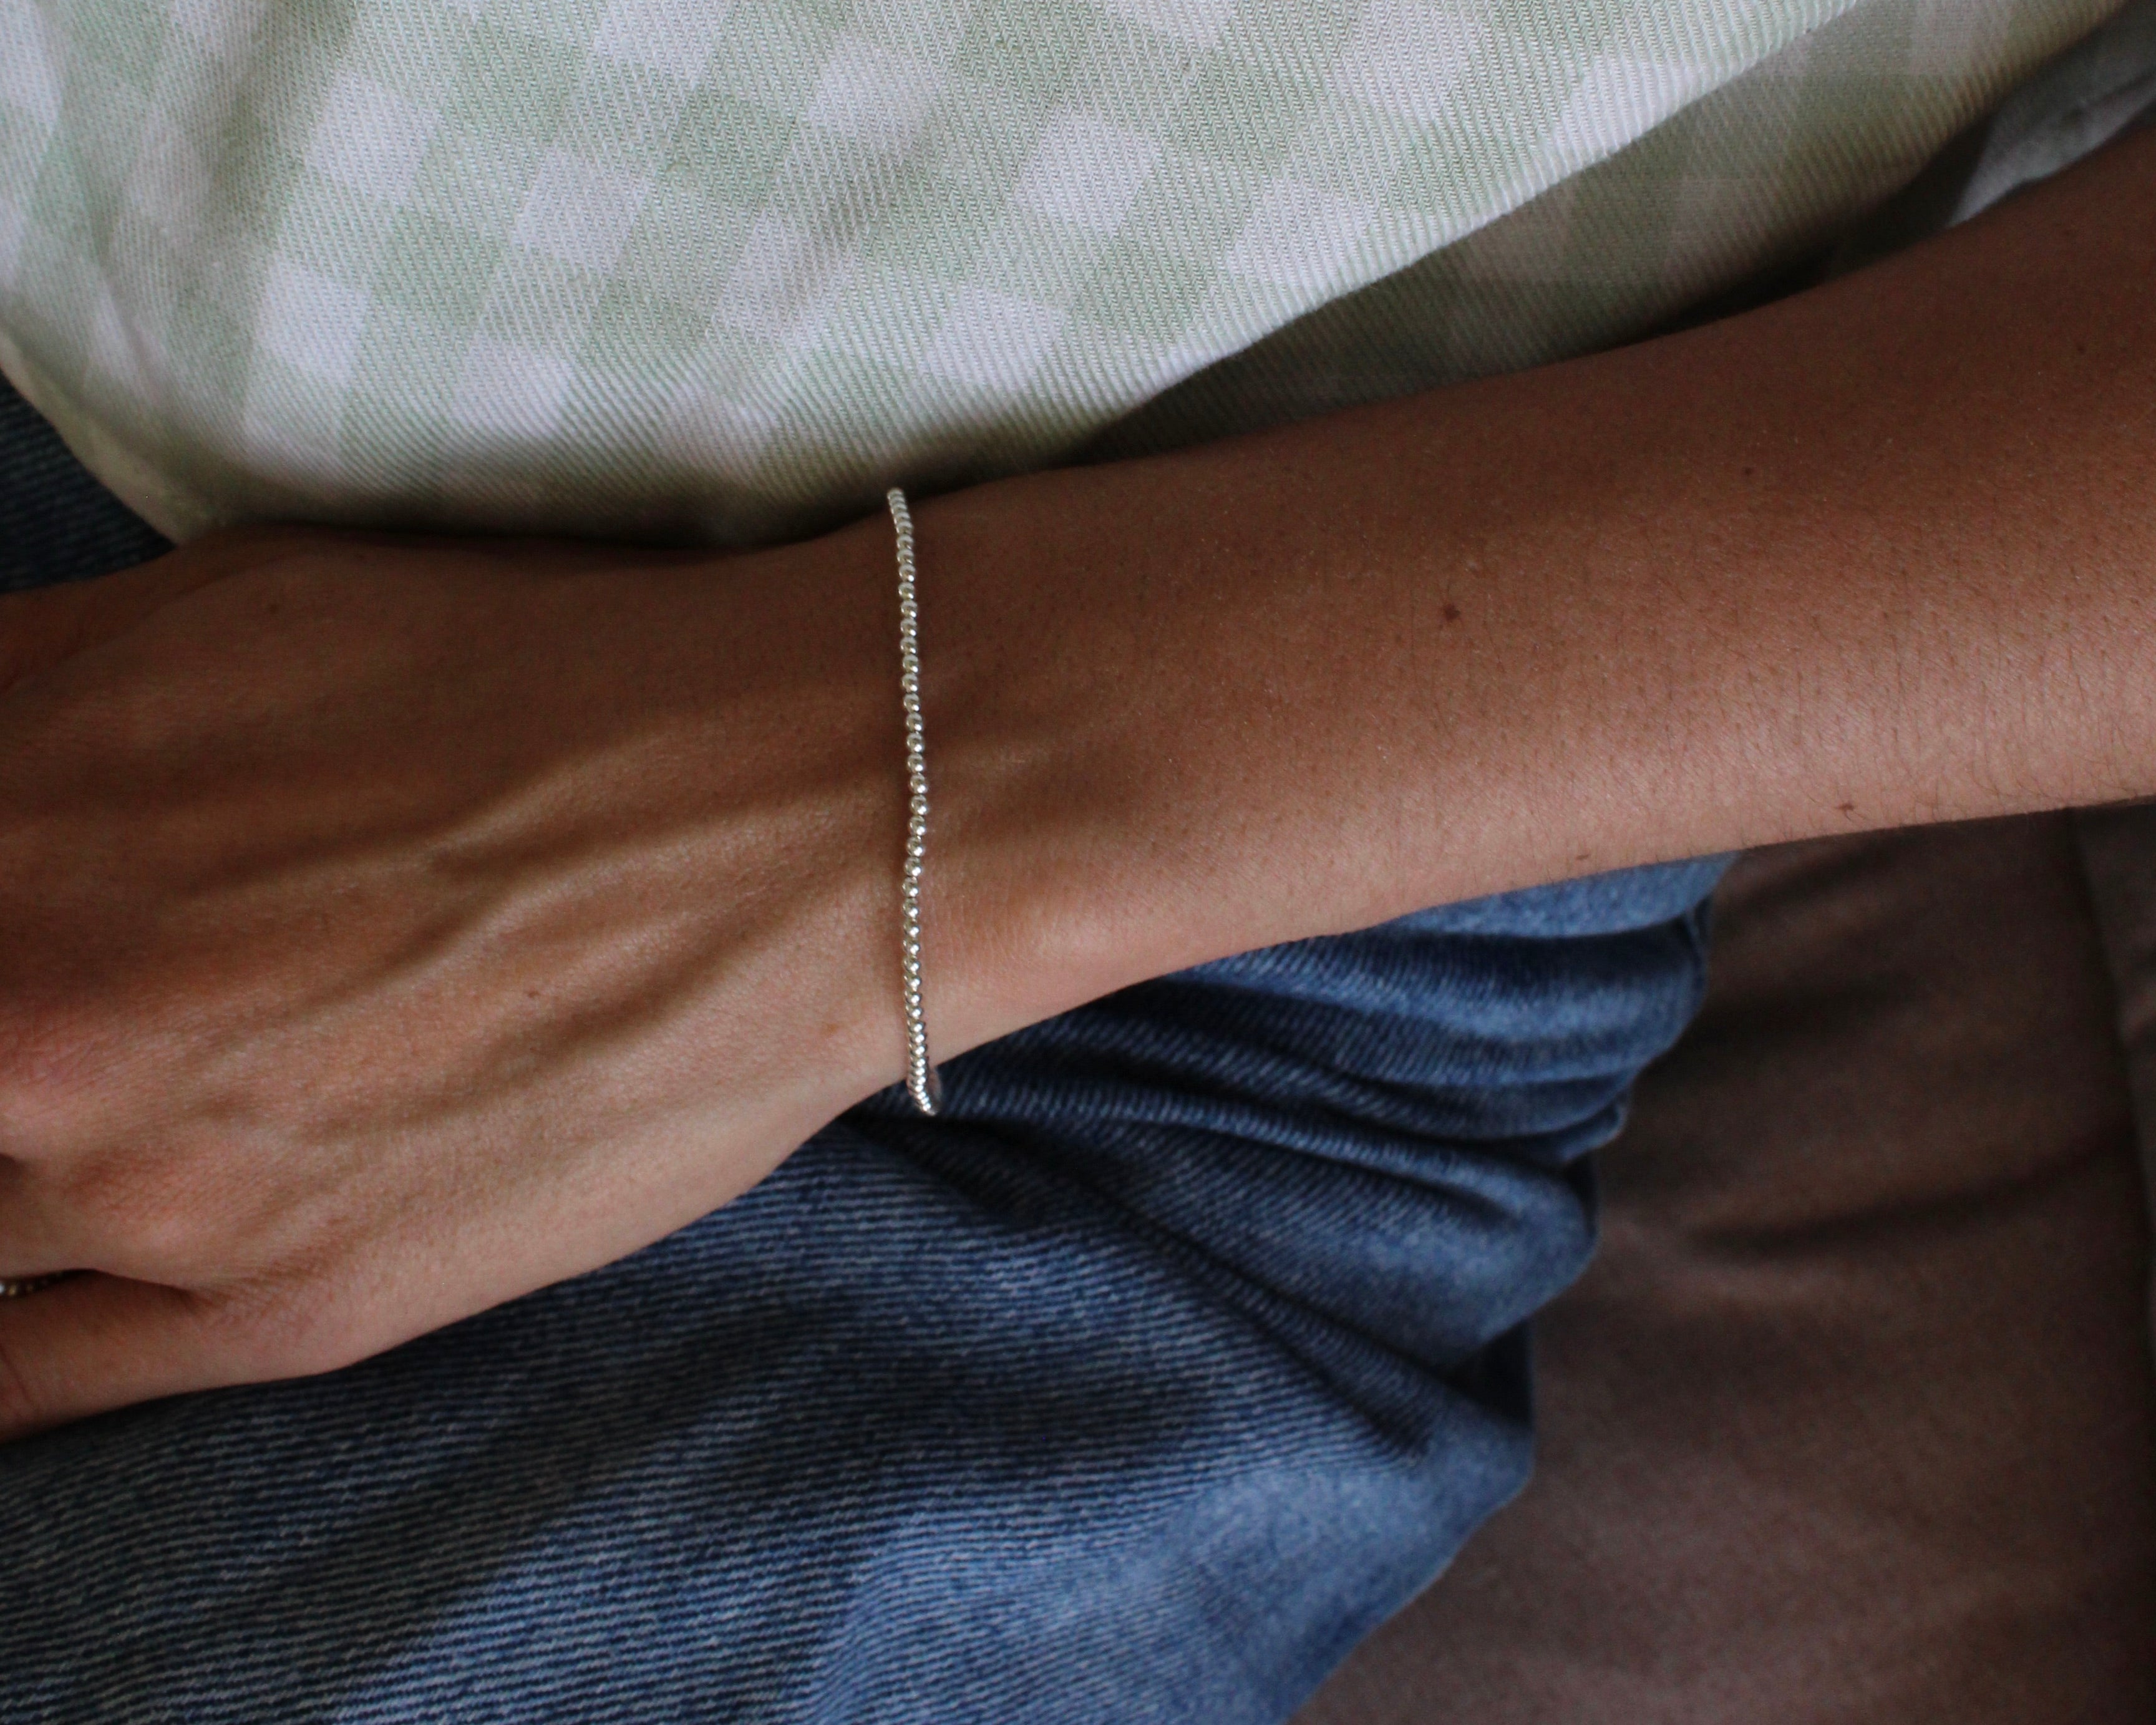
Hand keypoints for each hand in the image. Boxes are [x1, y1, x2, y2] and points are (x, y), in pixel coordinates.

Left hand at [0, 522, 917, 1435]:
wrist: (804, 811)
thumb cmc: (546, 678)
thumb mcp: (219, 608)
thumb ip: (17, 703)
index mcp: (6, 807)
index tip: (19, 944)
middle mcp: (39, 1018)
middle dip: (2, 1044)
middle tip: (85, 1027)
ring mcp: (156, 1191)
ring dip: (6, 1168)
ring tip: (126, 1104)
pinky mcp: (286, 1314)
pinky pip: (22, 1381)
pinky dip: (1, 1331)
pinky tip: (40, 1269)